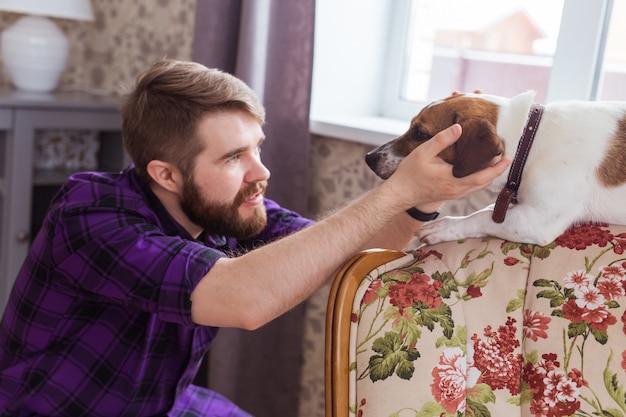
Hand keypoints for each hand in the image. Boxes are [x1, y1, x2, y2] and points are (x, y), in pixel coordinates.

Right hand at [386, 124, 509, 211]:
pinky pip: (471, 188)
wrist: (399, 194)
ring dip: (489, 175)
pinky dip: (479, 179)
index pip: (482, 175)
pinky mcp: (450, 195)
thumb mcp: (423, 152)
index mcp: (453, 180)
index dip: (497, 167)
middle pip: (485, 182)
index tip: (508, 157)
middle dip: (496, 170)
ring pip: (478, 186)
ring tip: (495, 162)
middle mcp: (457, 190)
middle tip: (505, 156)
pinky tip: (479, 170)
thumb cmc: (409, 174)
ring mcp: (454, 194)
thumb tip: (459, 127)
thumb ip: (442, 139)